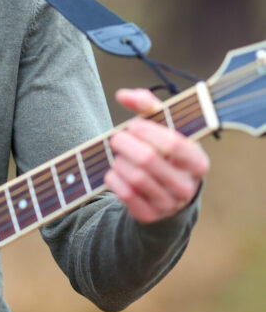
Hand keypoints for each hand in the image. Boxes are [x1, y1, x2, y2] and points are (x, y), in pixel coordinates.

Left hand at [106, 88, 210, 223]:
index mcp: (197, 162)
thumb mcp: (164, 129)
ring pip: (135, 178)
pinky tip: (113, 172)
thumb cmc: (165, 155)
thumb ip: (147, 107)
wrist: (167, 196)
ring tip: (117, 156)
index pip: (173, 143)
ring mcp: (169, 204)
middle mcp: (187, 186)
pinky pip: (125, 195)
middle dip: (126, 145)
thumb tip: (123, 95)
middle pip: (148, 160)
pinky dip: (113, 180)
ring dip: (119, 162)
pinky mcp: (149, 216)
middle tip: (116, 138)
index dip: (148, 131)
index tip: (133, 124)